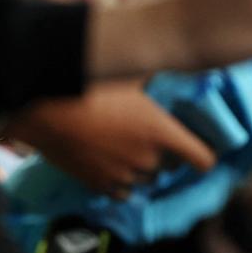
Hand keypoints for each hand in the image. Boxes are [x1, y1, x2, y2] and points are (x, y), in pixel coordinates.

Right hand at [4, 83, 216, 198]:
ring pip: (147, 181)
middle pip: (173, 167)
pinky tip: (111, 163)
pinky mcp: (99, 185)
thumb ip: (155, 78)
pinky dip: (121, 182)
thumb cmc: (91, 87)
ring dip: (144, 168)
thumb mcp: (131, 76)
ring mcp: (123, 176)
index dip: (206, 156)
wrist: (46, 111)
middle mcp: (148, 160)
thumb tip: (171, 61)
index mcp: (162, 133)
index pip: (204, 160)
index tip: (202, 149)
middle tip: (154, 136)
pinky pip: (122, 192)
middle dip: (168, 154)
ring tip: (128, 147)